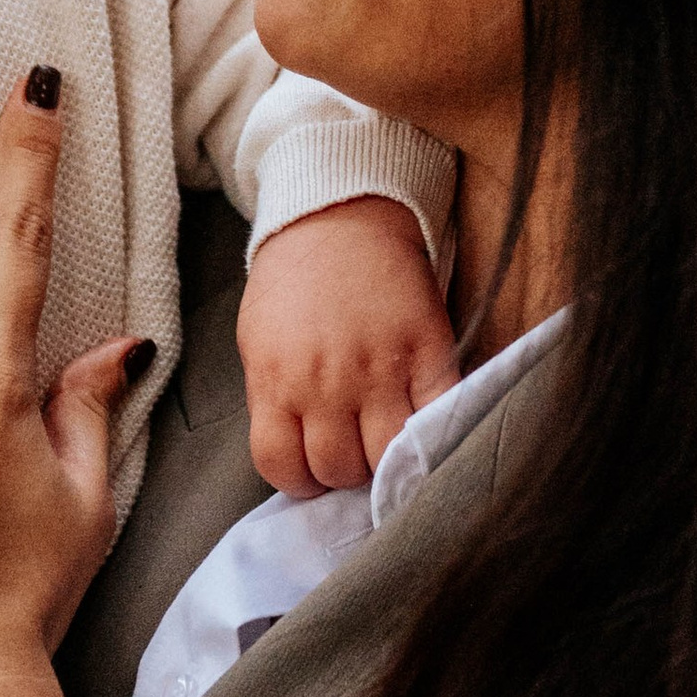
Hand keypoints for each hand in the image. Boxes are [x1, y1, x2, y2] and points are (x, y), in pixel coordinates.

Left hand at [239, 196, 459, 492]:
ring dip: (388, 460)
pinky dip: (434, 432)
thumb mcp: (258, 342)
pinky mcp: (427, 349)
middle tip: (355, 448)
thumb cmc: (292, 282)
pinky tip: (424, 425)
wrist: (336, 215)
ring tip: (386, 438)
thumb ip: (273, 400)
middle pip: (340, 469)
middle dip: (346, 471)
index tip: (314, 470)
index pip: (284, 469)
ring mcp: (380, 368)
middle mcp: (326, 383)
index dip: (301, 481)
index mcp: (276, 381)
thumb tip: (298, 455)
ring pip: (388, 457)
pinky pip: (439, 415)